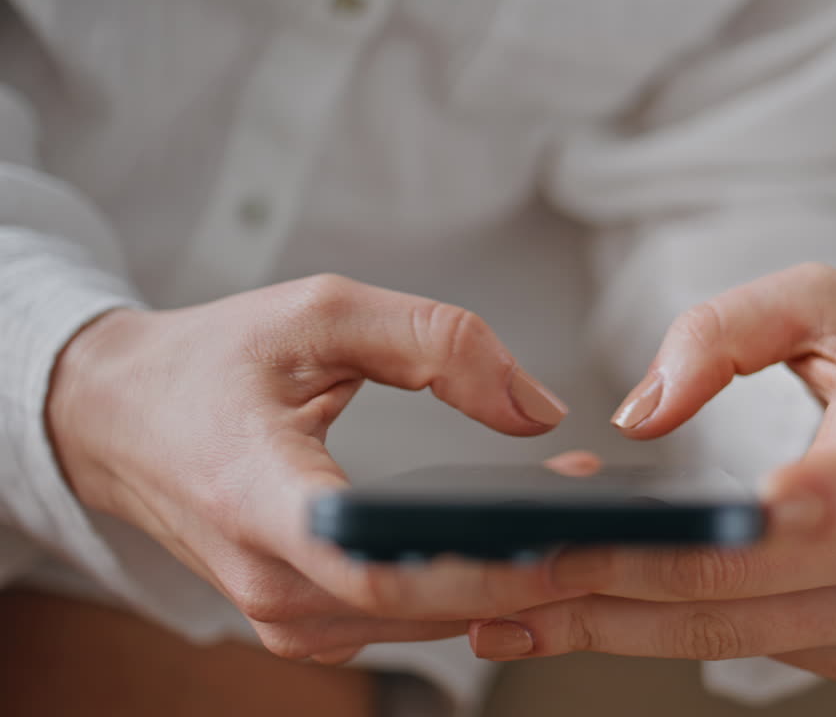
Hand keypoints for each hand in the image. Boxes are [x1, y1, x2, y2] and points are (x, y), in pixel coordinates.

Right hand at [47, 274, 580, 663]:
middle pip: (422, 606)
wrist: (119, 418)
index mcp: (259, 497)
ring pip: (423, 621)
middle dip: (530, 572)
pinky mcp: (300, 620)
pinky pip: (402, 618)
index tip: (566, 544)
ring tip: (585, 521)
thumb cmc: (213, 361)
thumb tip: (539, 410)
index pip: (380, 566)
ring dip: (510, 580)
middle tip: (617, 528)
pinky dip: (467, 587)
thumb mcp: (322, 313)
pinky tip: (522, 546)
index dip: (481, 567)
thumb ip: (438, 342)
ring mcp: (281, 614)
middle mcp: (268, 580)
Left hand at [467, 263, 835, 685]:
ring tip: (502, 609)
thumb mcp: (829, 299)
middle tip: (478, 584)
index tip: (563, 540)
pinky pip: (748, 644)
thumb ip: (727, 331)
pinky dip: (665, 624)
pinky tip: (591, 603)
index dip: (680, 540)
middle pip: (724, 594)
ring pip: (721, 638)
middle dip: (592, 591)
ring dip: (607, 625)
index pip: (799, 515)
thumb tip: (638, 413)